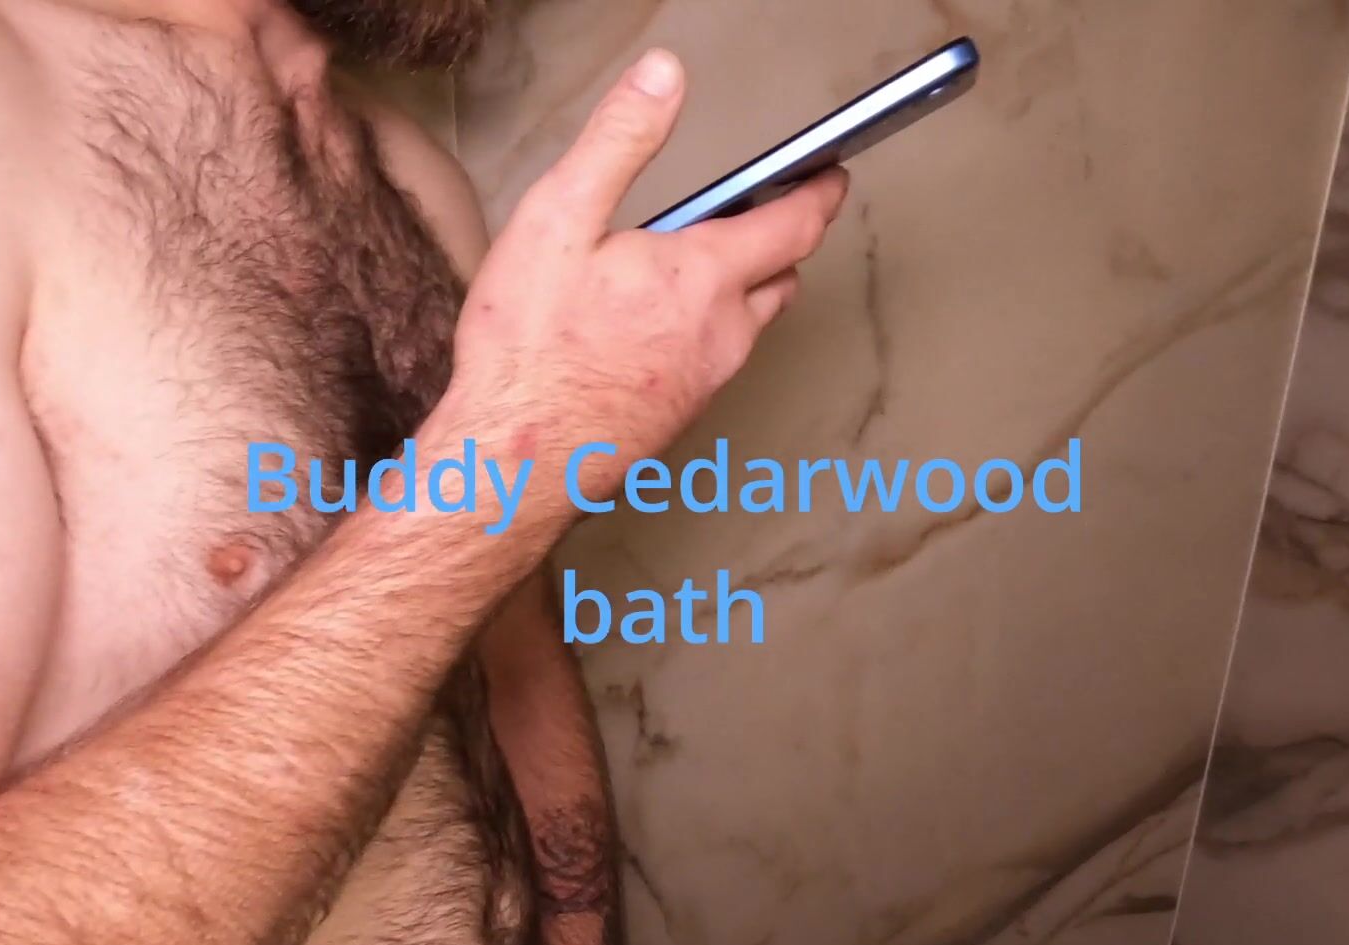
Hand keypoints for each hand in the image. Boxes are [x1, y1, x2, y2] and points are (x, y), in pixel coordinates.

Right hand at [434, 48, 850, 523]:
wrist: (516, 462)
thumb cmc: (531, 349)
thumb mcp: (559, 219)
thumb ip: (619, 141)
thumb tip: (664, 78)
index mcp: (703, 276)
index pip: (792, 224)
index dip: (818, 193)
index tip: (832, 176)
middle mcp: (722, 334)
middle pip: (780, 279)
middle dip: (780, 242)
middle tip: (766, 215)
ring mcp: (704, 384)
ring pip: (747, 327)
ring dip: (742, 292)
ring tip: (700, 271)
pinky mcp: (678, 419)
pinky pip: (713, 365)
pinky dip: (704, 336)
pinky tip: (653, 334)